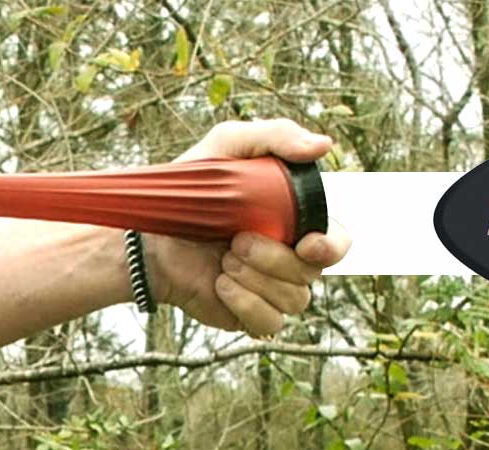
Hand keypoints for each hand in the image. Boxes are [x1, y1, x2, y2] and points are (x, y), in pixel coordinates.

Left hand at [146, 119, 351, 337]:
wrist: (151, 236)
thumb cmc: (192, 188)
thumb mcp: (228, 146)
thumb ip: (276, 137)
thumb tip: (324, 145)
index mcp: (295, 222)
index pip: (337, 242)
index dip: (331, 246)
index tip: (306, 242)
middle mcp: (290, 259)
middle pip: (312, 272)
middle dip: (275, 258)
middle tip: (236, 241)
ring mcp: (273, 290)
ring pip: (294, 299)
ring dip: (255, 278)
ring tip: (223, 259)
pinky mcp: (252, 316)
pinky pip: (269, 322)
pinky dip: (245, 303)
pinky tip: (220, 284)